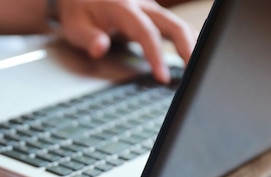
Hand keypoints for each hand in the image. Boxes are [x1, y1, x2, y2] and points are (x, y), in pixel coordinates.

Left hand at [57, 0, 196, 81]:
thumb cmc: (79, 11)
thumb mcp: (75, 26)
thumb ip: (88, 38)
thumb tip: (100, 48)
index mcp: (123, 8)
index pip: (145, 32)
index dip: (156, 54)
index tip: (162, 76)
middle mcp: (142, 6)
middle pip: (173, 25)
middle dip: (186, 49)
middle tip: (192, 74)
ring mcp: (150, 10)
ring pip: (178, 25)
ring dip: (190, 46)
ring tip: (195, 70)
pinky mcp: (153, 16)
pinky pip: (174, 27)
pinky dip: (185, 42)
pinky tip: (189, 58)